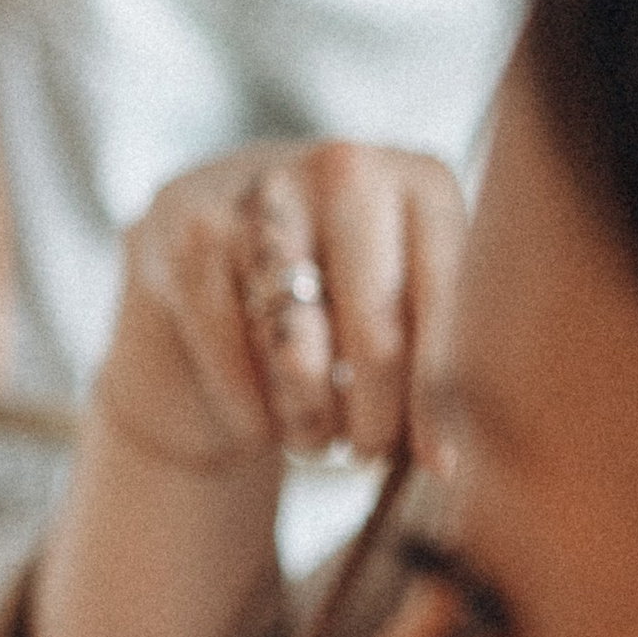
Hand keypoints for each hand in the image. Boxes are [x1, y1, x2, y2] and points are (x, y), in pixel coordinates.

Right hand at [98, 139, 465, 476]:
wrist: (208, 261)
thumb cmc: (325, 301)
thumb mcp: (399, 312)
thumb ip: (435, 361)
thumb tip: (447, 465)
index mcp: (424, 183)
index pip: (447, 304)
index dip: (441, 399)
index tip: (443, 469)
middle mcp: (348, 167)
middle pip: (377, 340)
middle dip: (373, 424)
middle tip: (364, 452)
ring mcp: (262, 193)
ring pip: (299, 360)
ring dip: (309, 424)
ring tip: (314, 435)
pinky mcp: (190, 238)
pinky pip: (234, 369)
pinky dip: (251, 418)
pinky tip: (259, 419)